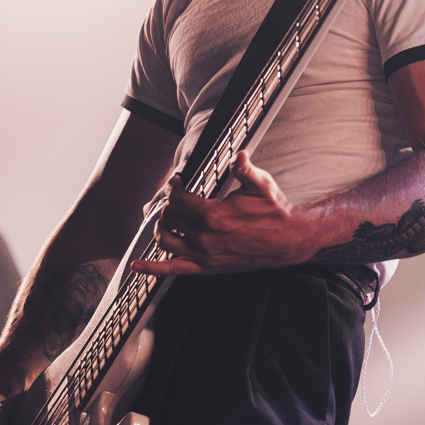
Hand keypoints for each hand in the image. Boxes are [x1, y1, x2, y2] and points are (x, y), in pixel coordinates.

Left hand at [129, 153, 324, 275]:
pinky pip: (173, 270)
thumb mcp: (261, 184)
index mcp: (214, 215)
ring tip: (167, 217)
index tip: (177, 181)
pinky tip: (137, 266)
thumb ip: (244, 169)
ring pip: (165, 240)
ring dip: (161, 227)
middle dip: (169, 204)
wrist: (288, 240)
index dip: (173, 187)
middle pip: (169, 218)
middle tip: (176, 197)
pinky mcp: (207, 268)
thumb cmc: (274, 210)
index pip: (178, 199)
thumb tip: (238, 154)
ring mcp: (204, 255)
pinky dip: (152, 268)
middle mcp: (205, 238)